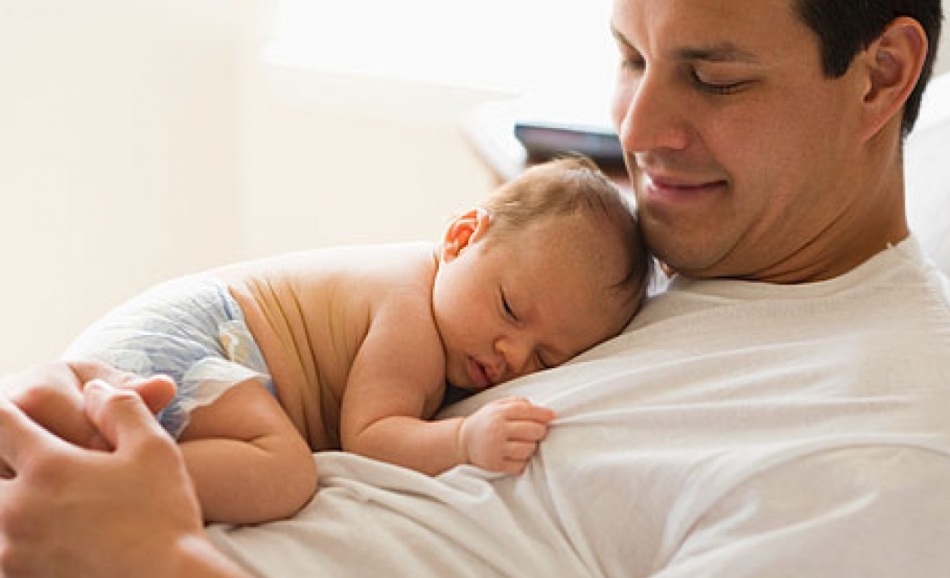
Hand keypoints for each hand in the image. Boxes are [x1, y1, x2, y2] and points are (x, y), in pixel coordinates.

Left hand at [0, 376, 243, 577]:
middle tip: (24, 454)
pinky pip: (3, 550)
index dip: (9, 411)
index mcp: (49, 468)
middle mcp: (19, 508)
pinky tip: (44, 535)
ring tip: (42, 498)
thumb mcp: (154, 448)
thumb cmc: (164, 515)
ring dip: (10, 499)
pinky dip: (14, 538)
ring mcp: (13, 550)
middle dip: (4, 456)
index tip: (18, 413)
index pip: (1, 422)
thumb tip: (95, 389)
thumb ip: (121, 407)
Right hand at [458, 396, 555, 474]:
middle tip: (535, 432)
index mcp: (499, 413)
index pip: (528, 411)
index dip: (544, 414)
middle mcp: (498, 430)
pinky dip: (522, 462)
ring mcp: (496, 449)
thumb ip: (516, 402)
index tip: (552, 416)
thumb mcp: (496, 405)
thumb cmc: (485, 422)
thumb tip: (538, 408)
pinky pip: (520, 466)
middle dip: (539, 431)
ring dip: (530, 447)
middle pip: (533, 431)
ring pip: (529, 449)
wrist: (462, 441)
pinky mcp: (495, 465)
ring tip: (523, 444)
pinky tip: (516, 456)